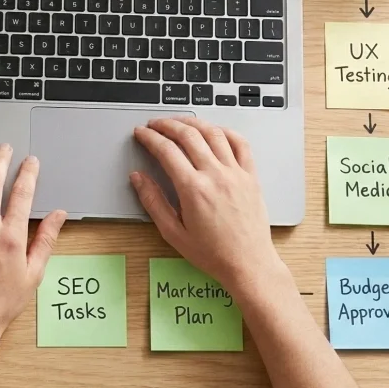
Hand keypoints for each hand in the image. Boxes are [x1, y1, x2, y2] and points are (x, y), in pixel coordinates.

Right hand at [131, 117, 283, 296]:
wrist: (249, 265)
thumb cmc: (213, 254)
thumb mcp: (173, 233)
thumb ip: (153, 201)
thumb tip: (137, 177)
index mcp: (193, 189)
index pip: (166, 150)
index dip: (149, 137)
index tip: (141, 133)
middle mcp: (215, 175)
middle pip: (188, 134)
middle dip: (166, 124)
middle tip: (154, 124)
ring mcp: (236, 173)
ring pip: (213, 133)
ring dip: (192, 122)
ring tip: (179, 122)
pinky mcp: (251, 176)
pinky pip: (240, 143)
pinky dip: (225, 131)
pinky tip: (213, 130)